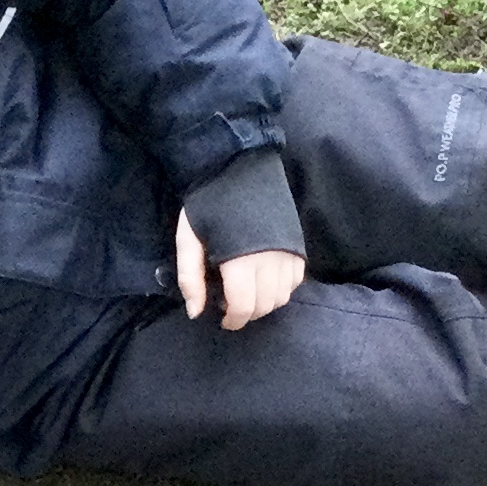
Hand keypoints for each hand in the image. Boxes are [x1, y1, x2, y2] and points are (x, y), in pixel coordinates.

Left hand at [175, 212, 304, 332]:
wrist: (240, 165)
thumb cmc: (209, 203)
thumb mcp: (188, 239)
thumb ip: (190, 277)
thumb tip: (195, 313)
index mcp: (241, 260)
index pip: (244, 306)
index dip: (233, 320)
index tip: (222, 319)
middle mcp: (270, 260)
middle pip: (265, 305)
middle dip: (248, 313)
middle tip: (232, 307)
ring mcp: (288, 252)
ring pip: (282, 296)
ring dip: (265, 303)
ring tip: (248, 294)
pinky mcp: (298, 244)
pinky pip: (296, 280)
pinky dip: (282, 288)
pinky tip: (265, 280)